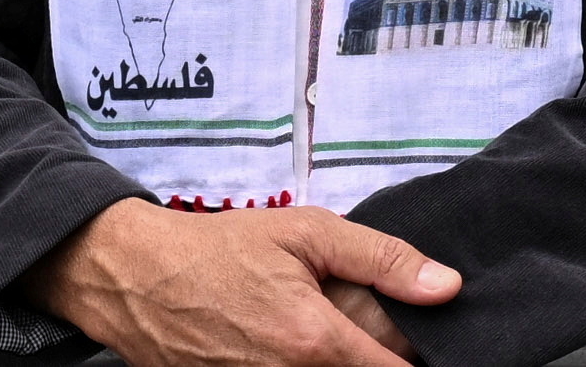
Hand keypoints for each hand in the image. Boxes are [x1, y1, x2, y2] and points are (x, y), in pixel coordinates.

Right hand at [37, 197, 452, 366]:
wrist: (138, 278)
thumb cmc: (224, 249)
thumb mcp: (310, 233)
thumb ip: (385, 260)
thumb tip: (448, 288)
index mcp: (312, 340)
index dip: (415, 363)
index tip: (426, 348)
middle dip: (373, 361)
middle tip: (368, 333)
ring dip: (335, 365)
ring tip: (323, 333)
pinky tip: (291, 346)